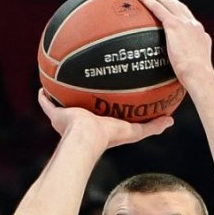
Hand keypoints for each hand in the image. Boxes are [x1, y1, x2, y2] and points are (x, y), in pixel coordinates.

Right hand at [37, 89, 172, 148]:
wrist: (85, 139)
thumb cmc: (108, 137)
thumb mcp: (134, 131)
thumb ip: (152, 126)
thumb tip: (171, 120)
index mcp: (97, 124)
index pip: (102, 111)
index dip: (104, 103)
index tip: (108, 91)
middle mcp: (80, 121)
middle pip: (81, 104)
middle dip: (82, 95)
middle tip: (87, 80)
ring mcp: (66, 117)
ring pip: (63, 101)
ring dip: (62, 91)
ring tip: (64, 75)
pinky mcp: (55, 114)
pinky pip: (47, 102)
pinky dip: (44, 95)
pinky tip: (43, 83)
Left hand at [132, 0, 213, 85]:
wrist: (199, 74)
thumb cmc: (196, 79)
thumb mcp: (195, 69)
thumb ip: (189, 64)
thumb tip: (183, 71)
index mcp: (199, 34)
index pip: (188, 18)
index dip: (179, 10)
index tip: (171, 5)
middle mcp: (193, 25)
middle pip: (178, 6)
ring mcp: (185, 23)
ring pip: (168, 3)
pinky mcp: (175, 25)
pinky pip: (158, 8)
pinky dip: (148, 0)